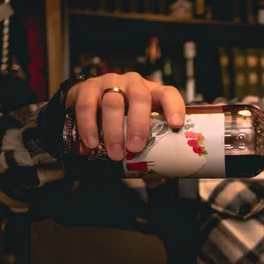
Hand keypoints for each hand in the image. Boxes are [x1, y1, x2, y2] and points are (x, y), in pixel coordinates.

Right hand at [66, 72, 185, 160]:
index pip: (169, 94)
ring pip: (113, 102)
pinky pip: (87, 104)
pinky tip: (91, 142)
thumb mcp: (137, 130)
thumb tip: (155, 180)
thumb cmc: (122, 116)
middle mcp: (134, 84)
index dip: (174, 108)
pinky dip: (89, 125)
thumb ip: (147, 153)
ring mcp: (111, 82)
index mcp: (153, 93)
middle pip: (140, 98)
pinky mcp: (88, 87)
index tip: (176, 125)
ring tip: (115, 154)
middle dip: (139, 125)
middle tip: (136, 148)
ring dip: (114, 131)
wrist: (89, 101)